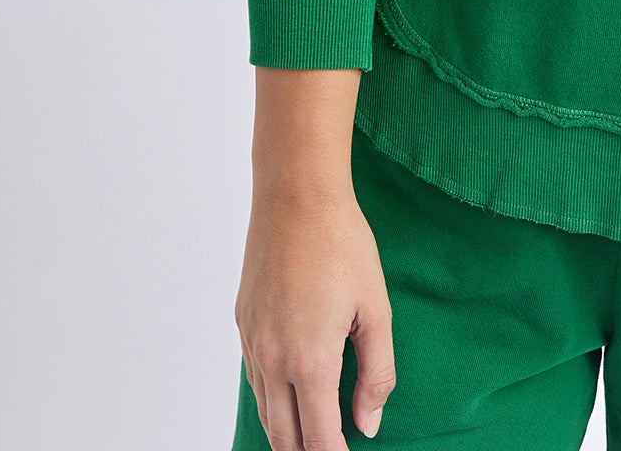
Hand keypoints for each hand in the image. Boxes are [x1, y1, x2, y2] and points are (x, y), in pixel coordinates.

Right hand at [236, 180, 395, 446]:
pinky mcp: (243, 325)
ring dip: (287, 432)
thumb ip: (376, 373)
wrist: (296, 196)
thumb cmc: (342, 244)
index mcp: (310, 361)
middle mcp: (273, 361)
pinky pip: (255, 381)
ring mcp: (253, 344)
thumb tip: (368, 424)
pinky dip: (273, 400)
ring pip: (265, 413)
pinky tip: (292, 395)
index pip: (318, 441)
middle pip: (284, 438)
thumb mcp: (376, 309)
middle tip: (333, 446)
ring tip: (313, 435)